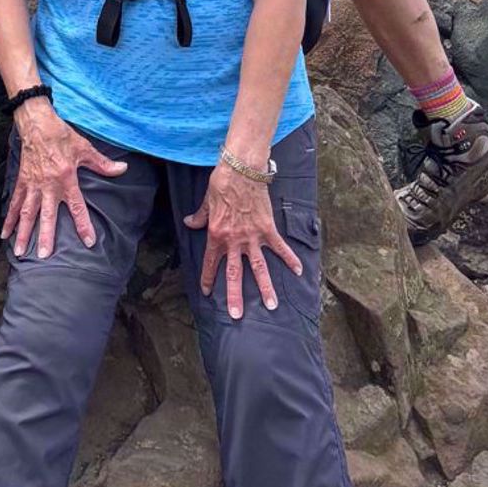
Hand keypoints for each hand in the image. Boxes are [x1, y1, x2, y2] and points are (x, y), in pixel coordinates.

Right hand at [2, 98, 128, 258]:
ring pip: (27, 213)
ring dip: (23, 232)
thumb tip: (122, 169)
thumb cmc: (62, 135)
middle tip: (45, 256)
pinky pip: (15, 202)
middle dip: (45, 236)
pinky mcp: (22, 181)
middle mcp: (48, 185)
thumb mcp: (85, 148)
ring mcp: (33, 184)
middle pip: (47, 215)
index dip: (83, 225)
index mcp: (66, 179)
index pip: (77, 207)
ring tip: (19, 251)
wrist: (37, 123)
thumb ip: (102, 164)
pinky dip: (9, 218)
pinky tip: (4, 233)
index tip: (88, 242)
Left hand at [184, 162, 302, 319]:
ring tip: (272, 305)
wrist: (241, 170)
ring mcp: (252, 237)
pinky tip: (298, 271)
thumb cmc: (221, 183)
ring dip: (265, 288)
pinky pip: (279, 248)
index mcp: (216, 236)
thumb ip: (199, 217)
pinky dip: (289, 259)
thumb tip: (189, 223)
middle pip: (235, 274)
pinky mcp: (267, 229)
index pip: (211, 263)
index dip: (208, 279)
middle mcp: (234, 241)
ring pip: (259, 268)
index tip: (207, 293)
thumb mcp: (206, 202)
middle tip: (237, 315)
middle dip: (235, 296)